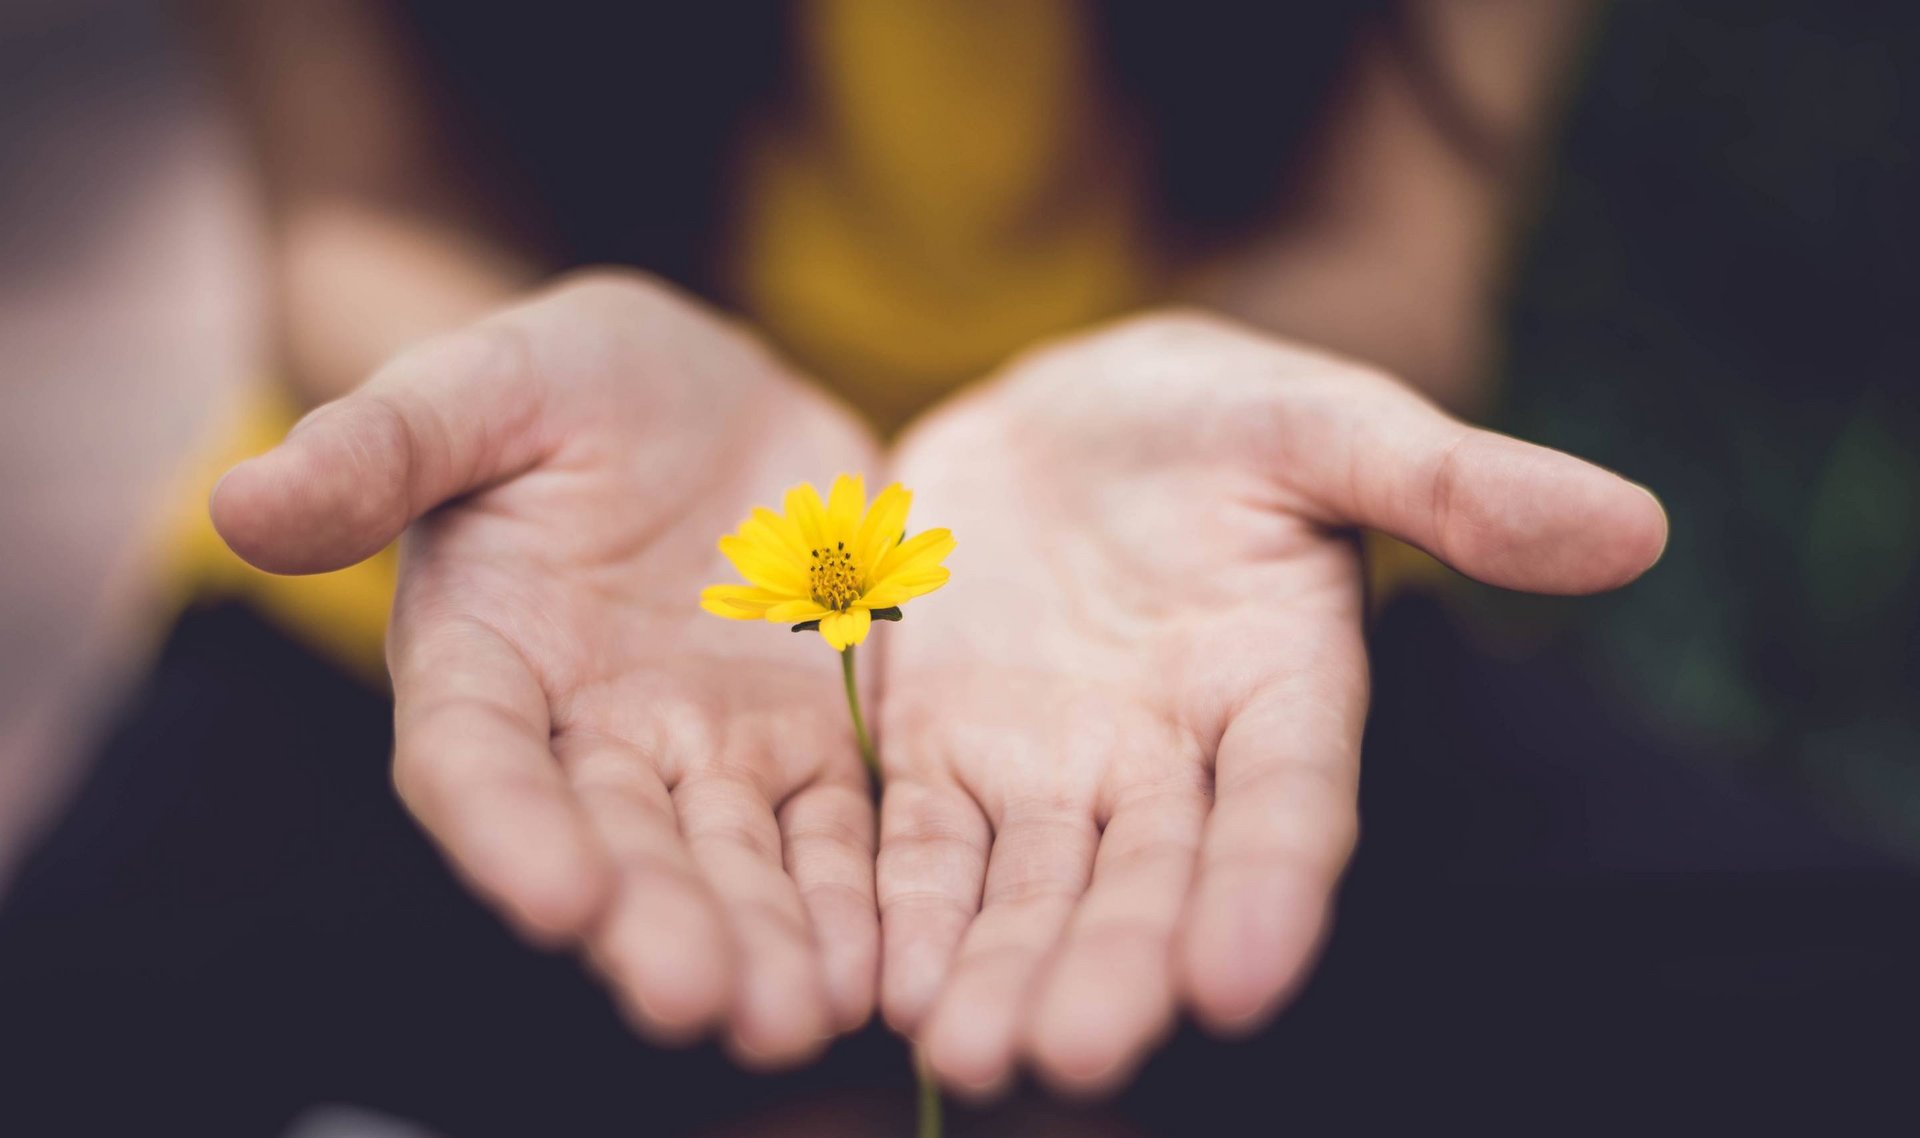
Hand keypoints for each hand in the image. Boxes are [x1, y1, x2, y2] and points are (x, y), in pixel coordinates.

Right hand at [213, 273, 881, 1065]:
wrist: (704, 393)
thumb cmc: (567, 381)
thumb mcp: (481, 384)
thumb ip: (380, 446)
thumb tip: (240, 502)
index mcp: (484, 658)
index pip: (478, 762)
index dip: (508, 831)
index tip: (556, 898)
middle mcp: (587, 733)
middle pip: (616, 844)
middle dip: (654, 924)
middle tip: (698, 1000)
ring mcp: (704, 747)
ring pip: (731, 860)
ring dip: (762, 941)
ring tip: (797, 1016)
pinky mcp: (807, 741)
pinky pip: (832, 830)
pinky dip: (852, 897)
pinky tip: (880, 967)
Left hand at [875, 312, 1666, 1095]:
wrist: (1059, 417)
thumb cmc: (1212, 416)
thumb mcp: (1322, 422)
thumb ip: (1453, 481)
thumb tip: (1635, 526)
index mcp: (1281, 688)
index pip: (1288, 805)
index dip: (1269, 890)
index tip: (1240, 981)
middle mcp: (1170, 760)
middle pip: (1148, 880)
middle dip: (1114, 968)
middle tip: (1071, 1057)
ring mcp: (1050, 768)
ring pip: (1031, 888)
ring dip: (1001, 970)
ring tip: (967, 1050)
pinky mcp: (942, 754)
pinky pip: (922, 844)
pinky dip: (906, 909)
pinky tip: (883, 982)